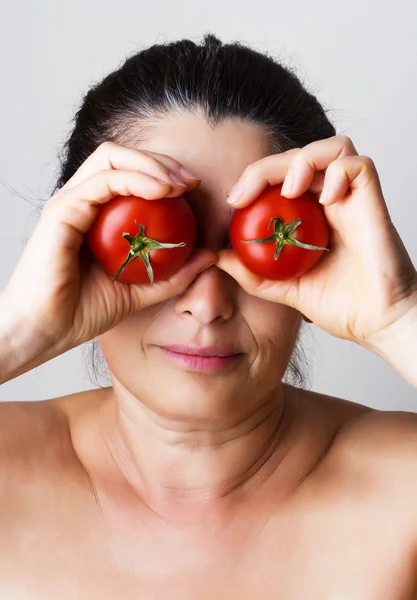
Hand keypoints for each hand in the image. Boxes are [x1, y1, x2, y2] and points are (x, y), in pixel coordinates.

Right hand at [3, 142, 214, 357]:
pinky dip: (135, 179)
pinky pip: (101, 181)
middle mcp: (81, 201)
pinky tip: (162, 192)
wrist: (45, 332)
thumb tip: (211, 255)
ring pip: (111, 159)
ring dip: (151, 164)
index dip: (164, 172)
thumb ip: (174, 273)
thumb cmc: (82, 311)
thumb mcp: (141, 291)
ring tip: (179, 184)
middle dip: (161, 161)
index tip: (193, 189)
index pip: (130, 174)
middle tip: (190, 181)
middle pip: (121, 157)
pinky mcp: (62, 212)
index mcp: (95, 214)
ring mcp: (70, 203)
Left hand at [218, 135, 416, 347]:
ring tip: (289, 191)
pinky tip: (327, 200)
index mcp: (310, 217)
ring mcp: (353, 199)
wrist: (378, 324)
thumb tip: (217, 256)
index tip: (233, 202)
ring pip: (331, 148)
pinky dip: (339, 173)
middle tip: (244, 194)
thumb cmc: (341, 306)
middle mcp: (331, 201)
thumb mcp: (284, 289)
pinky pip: (360, 165)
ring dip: (302, 160)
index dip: (254, 179)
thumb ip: (253, 273)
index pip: (280, 177)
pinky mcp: (373, 202)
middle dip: (265, 168)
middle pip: (299, 157)